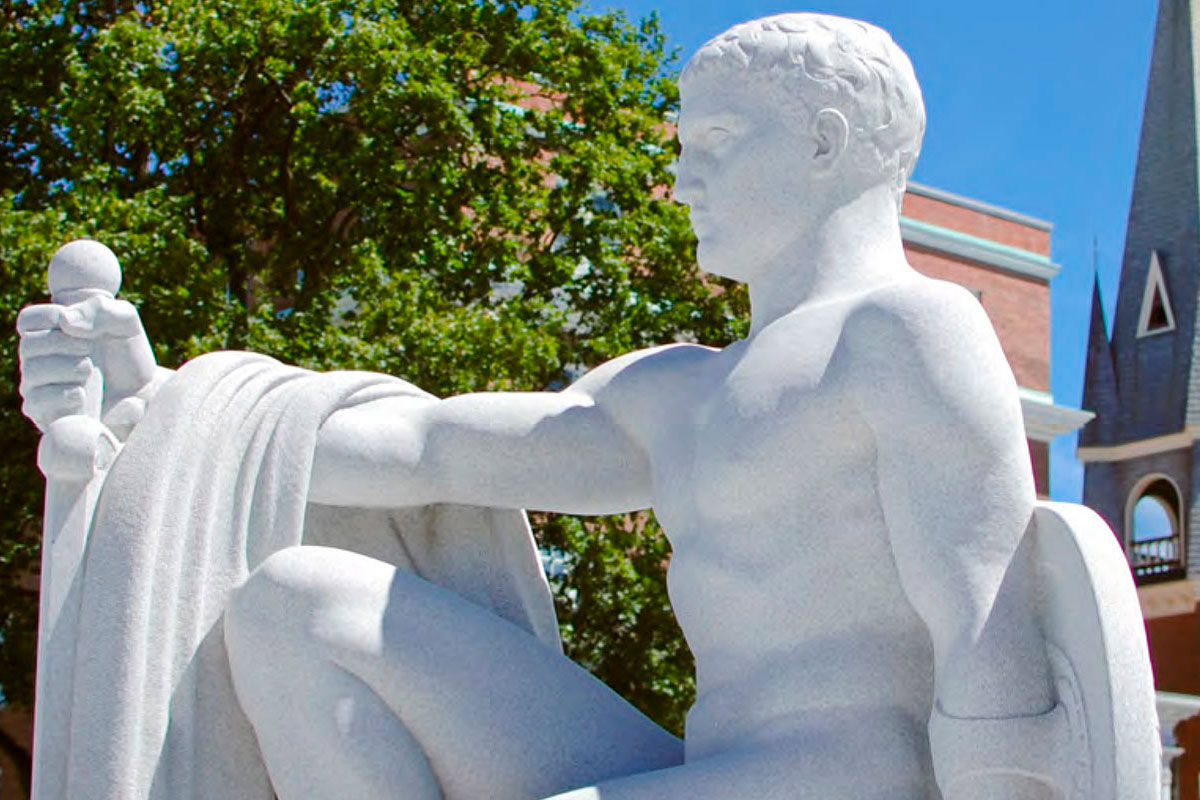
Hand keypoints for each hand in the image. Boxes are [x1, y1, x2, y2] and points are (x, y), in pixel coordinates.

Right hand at [17, 296, 157, 432]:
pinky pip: (36, 402)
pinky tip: (81, 393)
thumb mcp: (124, 321)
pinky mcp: (46, 413)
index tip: (75, 324)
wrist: (144, 392)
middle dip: (62, 343)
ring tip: (88, 369)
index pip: (28, 320)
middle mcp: (39, 359)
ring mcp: (40, 386)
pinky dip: (59, 395)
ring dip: (64, 368)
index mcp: (51, 333)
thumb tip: (66, 322)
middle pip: (29, 345)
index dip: (49, 317)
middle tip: (89, 348)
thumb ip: (100, 310)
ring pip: (32, 372)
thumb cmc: (129, 353)